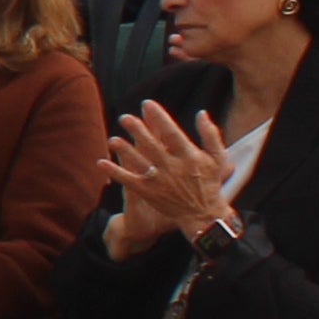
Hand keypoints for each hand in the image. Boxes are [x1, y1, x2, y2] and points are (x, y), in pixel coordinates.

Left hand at [103, 99, 230, 253]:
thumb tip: (201, 113)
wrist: (203, 215)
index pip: (172, 134)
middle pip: (152, 146)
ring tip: (112, 140)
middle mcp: (173, 168)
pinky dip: (115, 172)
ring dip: (124, 151)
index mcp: (189, 157)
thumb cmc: (210, 182)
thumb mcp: (217, 158)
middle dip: (137, 131)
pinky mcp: (148, 193)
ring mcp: (159, 181)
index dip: (159, 118)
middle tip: (124, 118)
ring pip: (139, 163)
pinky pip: (129, 181)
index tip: (147, 104)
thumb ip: (210, 135)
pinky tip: (101, 163)